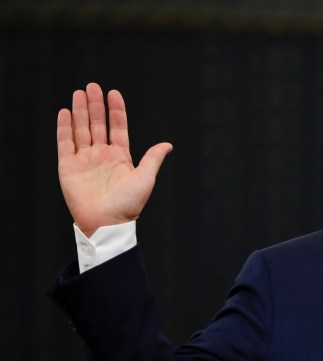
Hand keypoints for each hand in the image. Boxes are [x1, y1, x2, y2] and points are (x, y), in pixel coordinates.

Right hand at [57, 83, 171, 236]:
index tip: (113, 93)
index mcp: (120, 156)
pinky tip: (65, 112)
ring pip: (81, 130)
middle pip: (97, 124)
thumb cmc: (129, 204)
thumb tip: (168, 144)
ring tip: (79, 93)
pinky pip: (65, 143)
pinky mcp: (68, 167)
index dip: (116, 111)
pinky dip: (64, 128)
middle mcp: (102, 155)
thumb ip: (153, 158)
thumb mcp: (145, 178)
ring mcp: (84, 160)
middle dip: (95, 105)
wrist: (108, 222)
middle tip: (92, 86)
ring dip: (80, 112)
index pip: (118, 127)